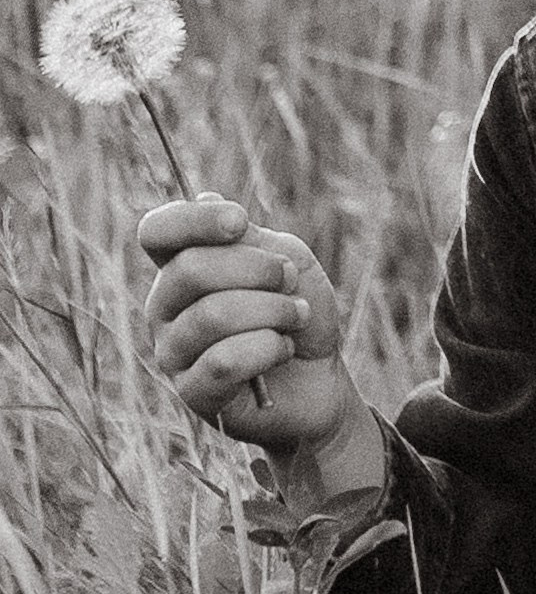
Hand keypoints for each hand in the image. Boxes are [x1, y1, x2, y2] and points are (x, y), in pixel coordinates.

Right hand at [138, 196, 371, 472]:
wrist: (320, 377)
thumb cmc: (298, 311)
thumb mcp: (286, 260)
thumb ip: (249, 237)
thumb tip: (207, 201)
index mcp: (180, 267)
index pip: (156, 233)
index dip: (192, 220)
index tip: (239, 221)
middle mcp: (165, 308)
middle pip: (190, 269)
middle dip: (257, 269)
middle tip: (291, 281)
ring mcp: (172, 352)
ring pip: (212, 316)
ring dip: (273, 310)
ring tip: (299, 316)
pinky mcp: (192, 392)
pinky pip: (224, 361)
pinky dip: (269, 348)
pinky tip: (284, 349)